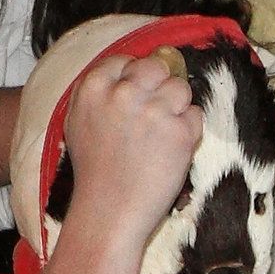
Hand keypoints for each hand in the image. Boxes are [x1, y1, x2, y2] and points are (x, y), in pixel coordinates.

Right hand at [63, 53, 202, 245]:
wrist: (108, 213)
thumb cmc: (94, 172)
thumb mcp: (78, 122)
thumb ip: (100, 91)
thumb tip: (131, 68)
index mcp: (93, 88)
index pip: (125, 61)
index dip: (133, 79)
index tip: (134, 99)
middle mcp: (124, 93)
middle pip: (156, 67)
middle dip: (158, 86)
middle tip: (151, 116)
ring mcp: (154, 111)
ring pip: (180, 88)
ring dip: (176, 108)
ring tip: (159, 136)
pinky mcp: (180, 132)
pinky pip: (195, 115)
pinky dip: (188, 131)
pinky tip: (169, 150)